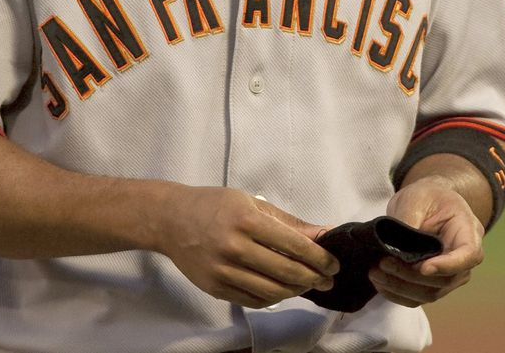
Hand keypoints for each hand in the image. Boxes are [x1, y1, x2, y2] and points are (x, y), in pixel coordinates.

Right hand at [154, 186, 338, 308]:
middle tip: (328, 279)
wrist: (171, 220)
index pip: (294, 245)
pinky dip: (273, 298)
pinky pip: (252, 300)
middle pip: (285, 272)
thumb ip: (288, 222)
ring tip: (308, 285)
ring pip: (271, 291)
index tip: (333, 264)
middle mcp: (235, 247)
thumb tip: (323, 233)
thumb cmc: (214, 205)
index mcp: (247, 220)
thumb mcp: (252, 203)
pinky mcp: (215, 288)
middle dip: (314, 278)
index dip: (319, 258)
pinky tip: (283, 290)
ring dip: (296, 291)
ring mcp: (223, 271)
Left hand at [369, 176, 483, 306]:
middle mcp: (464, 258)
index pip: (468, 255)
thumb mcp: (417, 197)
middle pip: (446, 279)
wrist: (426, 202)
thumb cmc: (427, 196)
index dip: (448, 266)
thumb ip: (410, 221)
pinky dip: (397, 294)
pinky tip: (379, 283)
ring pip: (430, 293)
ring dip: (401, 288)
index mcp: (468, 231)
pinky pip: (418, 297)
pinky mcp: (432, 283)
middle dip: (412, 276)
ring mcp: (449, 274)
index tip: (424, 268)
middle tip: (384, 263)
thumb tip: (396, 248)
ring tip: (375, 273)